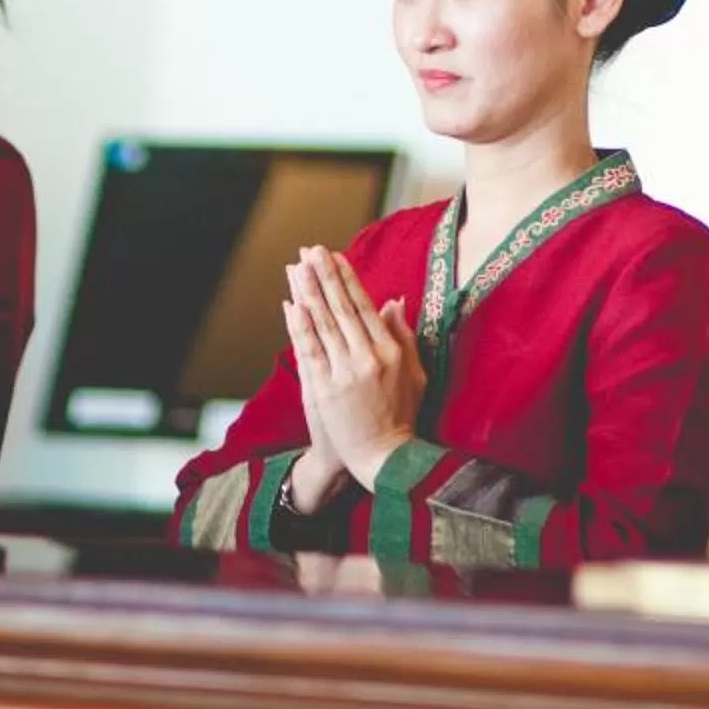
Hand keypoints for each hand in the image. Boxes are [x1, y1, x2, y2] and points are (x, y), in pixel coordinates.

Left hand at [283, 247, 424, 494]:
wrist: (382, 458)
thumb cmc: (402, 416)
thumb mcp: (416, 375)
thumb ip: (404, 336)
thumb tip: (394, 301)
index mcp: (390, 353)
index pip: (364, 307)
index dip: (348, 279)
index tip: (336, 257)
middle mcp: (367, 359)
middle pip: (340, 309)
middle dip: (324, 276)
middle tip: (311, 250)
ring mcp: (343, 375)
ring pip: (322, 324)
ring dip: (308, 292)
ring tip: (296, 267)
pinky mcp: (322, 390)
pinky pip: (309, 350)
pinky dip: (299, 325)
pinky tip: (292, 304)